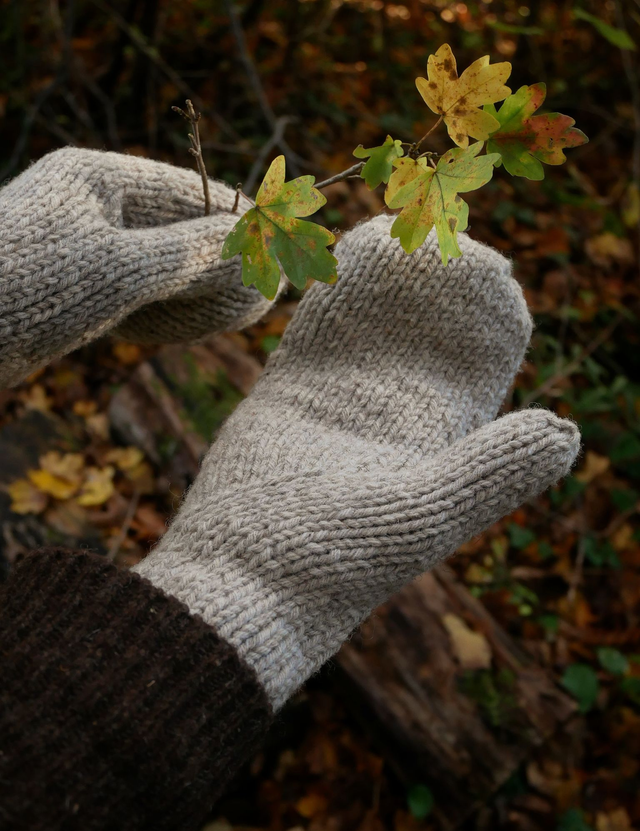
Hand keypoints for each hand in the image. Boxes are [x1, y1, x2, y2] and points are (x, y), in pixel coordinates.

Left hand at [0, 147, 281, 387]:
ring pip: (161, 266)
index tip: (282, 246)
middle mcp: (92, 209)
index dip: (239, 220)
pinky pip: (136, 296)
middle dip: (223, 260)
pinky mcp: (74, 293)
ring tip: (243, 313)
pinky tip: (195, 329)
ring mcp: (83, 252)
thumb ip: (191, 253)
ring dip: (200, 290)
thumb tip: (253, 242)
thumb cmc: (24, 290)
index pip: (189, 192)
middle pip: (178, 229)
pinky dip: (168, 311)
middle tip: (271, 289)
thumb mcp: (120, 270)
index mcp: (98, 179)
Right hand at [137, 216, 579, 709]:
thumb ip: (492, 472)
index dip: (491, 318)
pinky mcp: (290, 395)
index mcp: (436, 442)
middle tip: (445, 224)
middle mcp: (393, 418)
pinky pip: (319, 330)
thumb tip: (568, 429)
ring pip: (374, 325)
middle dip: (440, 286)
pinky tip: (344, 255)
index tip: (496, 268)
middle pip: (428, 335)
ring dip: (389, 281)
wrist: (247, 580)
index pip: (478, 366)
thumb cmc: (337, 561)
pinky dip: (336, 292)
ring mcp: (340, 401)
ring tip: (401, 226)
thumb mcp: (427, 515)